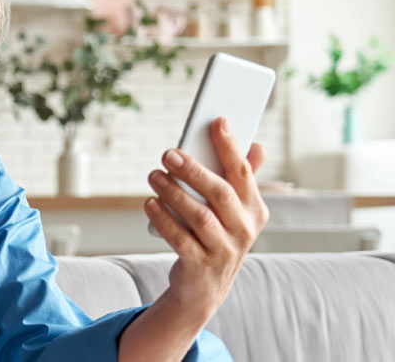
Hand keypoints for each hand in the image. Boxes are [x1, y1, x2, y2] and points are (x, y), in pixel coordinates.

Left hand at [144, 116, 268, 317]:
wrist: (204, 287)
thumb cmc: (217, 236)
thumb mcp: (234, 210)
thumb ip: (242, 178)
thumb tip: (257, 145)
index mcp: (255, 209)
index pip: (243, 173)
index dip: (231, 146)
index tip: (217, 120)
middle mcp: (244, 230)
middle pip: (220, 193)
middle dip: (193, 170)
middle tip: (168, 153)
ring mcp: (224, 250)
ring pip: (199, 216)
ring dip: (173, 192)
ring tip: (154, 176)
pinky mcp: (200, 266)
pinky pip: (180, 239)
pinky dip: (163, 219)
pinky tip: (150, 203)